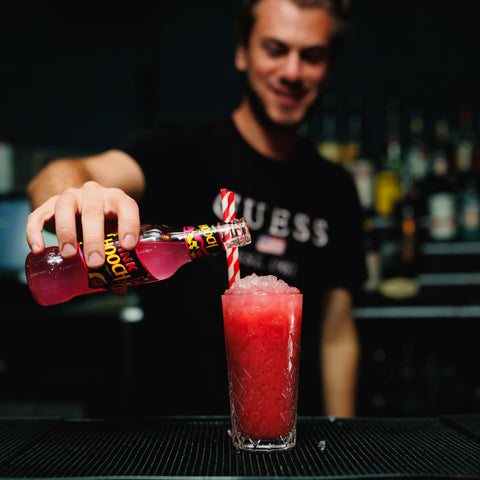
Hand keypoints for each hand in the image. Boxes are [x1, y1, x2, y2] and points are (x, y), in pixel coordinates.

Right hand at [26, 181, 140, 268]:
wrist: (81, 201)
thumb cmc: (104, 223)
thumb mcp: (113, 234)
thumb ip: (117, 258)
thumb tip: (120, 289)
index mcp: (117, 200)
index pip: (127, 207)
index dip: (129, 225)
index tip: (127, 246)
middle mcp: (94, 193)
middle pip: (93, 212)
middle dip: (94, 239)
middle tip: (95, 263)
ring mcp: (71, 196)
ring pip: (65, 207)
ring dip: (67, 232)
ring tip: (69, 255)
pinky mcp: (49, 203)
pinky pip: (38, 215)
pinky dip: (35, 232)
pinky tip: (38, 250)